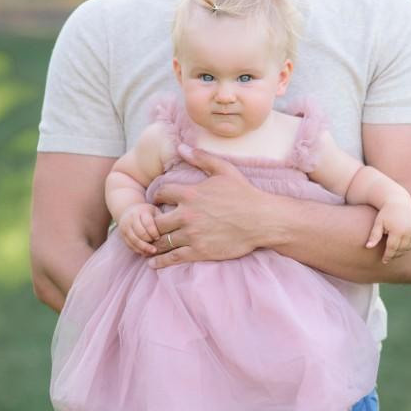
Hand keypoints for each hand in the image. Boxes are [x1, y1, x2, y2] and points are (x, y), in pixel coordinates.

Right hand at [118, 203, 160, 255]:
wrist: (128, 210)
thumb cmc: (147, 213)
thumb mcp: (155, 212)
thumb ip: (162, 219)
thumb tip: (172, 232)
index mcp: (141, 211)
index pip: (148, 223)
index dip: (154, 232)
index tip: (159, 238)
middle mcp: (131, 218)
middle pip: (140, 233)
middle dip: (148, 242)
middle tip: (156, 248)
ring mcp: (125, 226)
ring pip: (133, 240)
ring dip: (143, 248)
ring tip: (152, 252)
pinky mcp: (122, 234)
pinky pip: (129, 244)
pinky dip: (137, 250)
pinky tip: (145, 253)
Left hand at [147, 145, 264, 268]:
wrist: (262, 220)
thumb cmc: (244, 194)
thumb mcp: (224, 170)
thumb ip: (201, 158)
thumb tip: (181, 147)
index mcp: (190, 194)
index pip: (161, 193)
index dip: (156, 196)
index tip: (156, 201)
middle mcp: (187, 215)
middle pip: (156, 220)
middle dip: (152, 223)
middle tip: (151, 226)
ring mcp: (192, 234)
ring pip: (162, 240)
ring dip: (154, 242)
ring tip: (149, 244)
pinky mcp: (199, 251)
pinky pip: (173, 257)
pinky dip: (161, 261)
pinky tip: (153, 264)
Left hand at [365, 200, 410, 263]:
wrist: (398, 201)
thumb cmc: (385, 213)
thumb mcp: (378, 223)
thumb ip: (374, 236)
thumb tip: (368, 247)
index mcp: (397, 230)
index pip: (392, 248)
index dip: (388, 255)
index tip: (384, 260)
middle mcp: (408, 231)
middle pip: (401, 249)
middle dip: (394, 255)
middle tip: (388, 258)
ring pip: (409, 247)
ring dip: (402, 252)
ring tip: (395, 253)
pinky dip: (409, 246)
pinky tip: (402, 247)